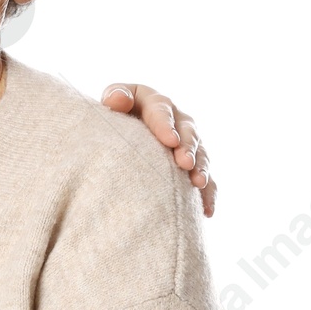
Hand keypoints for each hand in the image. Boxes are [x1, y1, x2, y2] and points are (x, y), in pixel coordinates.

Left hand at [101, 84, 215, 216]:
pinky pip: (205, 179)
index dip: (166, 124)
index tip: (169, 141)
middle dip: (188, 147)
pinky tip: (206, 210)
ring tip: (198, 183)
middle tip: (185, 164)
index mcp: (151, 101)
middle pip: (187, 129)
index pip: (160, 108)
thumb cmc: (104, 123)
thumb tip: (117, 100)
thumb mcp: (107, 107)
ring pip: (199, 153)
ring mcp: (185, 142)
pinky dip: (207, 194)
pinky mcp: (190, 166)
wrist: (108, 142)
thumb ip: (113, 98)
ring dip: (200, 168)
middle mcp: (173, 118)